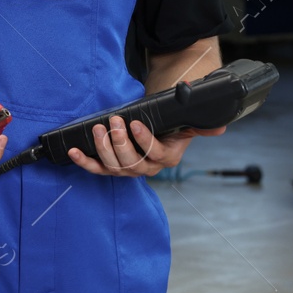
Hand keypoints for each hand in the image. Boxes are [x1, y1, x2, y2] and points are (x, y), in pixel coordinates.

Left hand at [67, 116, 227, 177]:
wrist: (158, 130)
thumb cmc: (171, 126)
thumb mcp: (187, 124)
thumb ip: (201, 125)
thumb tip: (220, 127)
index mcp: (166, 158)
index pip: (155, 153)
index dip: (144, 140)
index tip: (135, 123)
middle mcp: (147, 168)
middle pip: (132, 163)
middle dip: (120, 142)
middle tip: (114, 122)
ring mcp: (127, 169)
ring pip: (114, 166)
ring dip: (103, 147)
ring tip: (99, 129)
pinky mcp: (111, 167)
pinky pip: (96, 168)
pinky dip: (84, 161)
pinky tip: (73, 151)